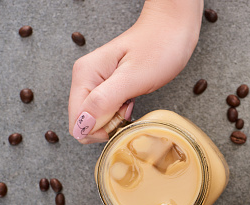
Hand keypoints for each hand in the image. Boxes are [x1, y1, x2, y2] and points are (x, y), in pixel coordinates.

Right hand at [68, 0, 203, 142]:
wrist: (172, 30)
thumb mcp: (132, 78)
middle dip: (108, 124)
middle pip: (85, 122)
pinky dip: (121, 113)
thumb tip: (81, 126)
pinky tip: (132, 102)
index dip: (99, 130)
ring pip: (97, 118)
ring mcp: (96, 83)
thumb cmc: (158, 49)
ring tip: (132, 102)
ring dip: (116, 119)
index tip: (122, 117)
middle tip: (129, 107)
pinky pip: (108, 111)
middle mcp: (85, 79)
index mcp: (84, 75)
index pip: (77, 122)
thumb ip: (104, 101)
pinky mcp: (109, 87)